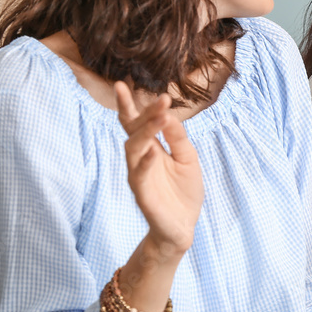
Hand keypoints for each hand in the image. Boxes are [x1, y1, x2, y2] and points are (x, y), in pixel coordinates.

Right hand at [115, 82, 202, 256]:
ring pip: (133, 149)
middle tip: (162, 99)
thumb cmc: (183, 192)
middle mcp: (140, 159)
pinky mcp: (142, 194)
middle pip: (133, 131)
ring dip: (146, 132)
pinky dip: (145, 162)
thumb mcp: (188, 158)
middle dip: (143, 113)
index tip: (123, 85)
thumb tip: (169, 114)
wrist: (183, 227)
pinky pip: (140, 175)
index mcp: (150, 149)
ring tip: (161, 117)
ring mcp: (139, 176)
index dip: (129, 105)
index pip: (135, 123)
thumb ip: (178, 138)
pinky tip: (153, 151)